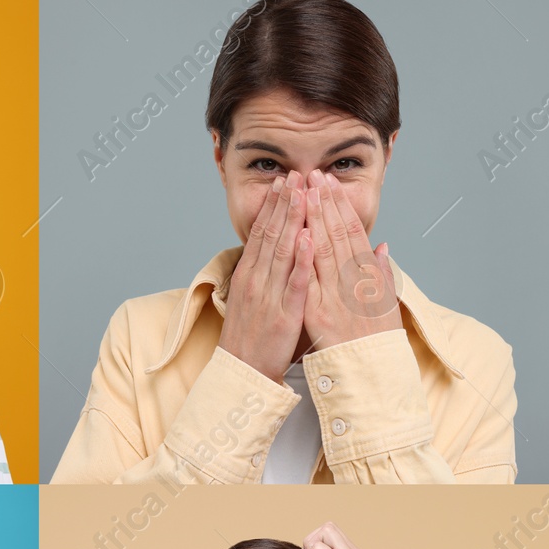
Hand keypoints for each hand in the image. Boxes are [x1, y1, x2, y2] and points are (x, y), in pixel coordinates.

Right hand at [217, 171, 310, 382]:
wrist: (242, 373)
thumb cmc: (250, 339)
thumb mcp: (251, 301)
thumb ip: (263, 276)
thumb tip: (272, 254)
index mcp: (249, 276)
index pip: (262, 233)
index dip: (273, 206)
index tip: (284, 182)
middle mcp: (256, 281)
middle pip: (271, 234)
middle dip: (284, 203)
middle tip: (294, 174)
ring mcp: (269, 296)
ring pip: (282, 251)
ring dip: (293, 220)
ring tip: (302, 193)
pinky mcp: (284, 314)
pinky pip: (294, 283)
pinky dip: (300, 259)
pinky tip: (307, 238)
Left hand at [300, 169, 399, 351]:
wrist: (369, 375)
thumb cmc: (376, 340)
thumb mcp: (386, 304)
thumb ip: (382, 273)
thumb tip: (382, 245)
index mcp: (367, 277)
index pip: (351, 233)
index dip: (340, 206)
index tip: (330, 183)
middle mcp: (353, 282)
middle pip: (337, 235)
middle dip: (324, 203)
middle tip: (314, 175)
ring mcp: (336, 297)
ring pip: (324, 252)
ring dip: (314, 220)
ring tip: (304, 192)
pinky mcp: (319, 314)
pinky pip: (310, 283)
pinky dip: (307, 260)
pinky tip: (302, 236)